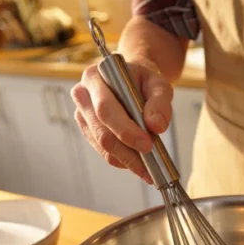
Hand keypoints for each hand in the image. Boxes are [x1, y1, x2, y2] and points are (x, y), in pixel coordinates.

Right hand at [70, 60, 173, 183]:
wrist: (132, 80)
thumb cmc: (142, 80)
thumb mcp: (157, 84)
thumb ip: (160, 102)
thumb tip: (156, 126)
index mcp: (94, 77)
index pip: (105, 109)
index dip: (125, 130)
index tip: (147, 144)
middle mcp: (83, 96)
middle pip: (102, 132)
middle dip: (127, 150)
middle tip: (150, 161)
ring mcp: (83, 116)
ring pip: (103, 146)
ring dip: (127, 159)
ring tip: (148, 167)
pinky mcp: (88, 131)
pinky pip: (105, 152)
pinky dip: (123, 160)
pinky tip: (139, 163)